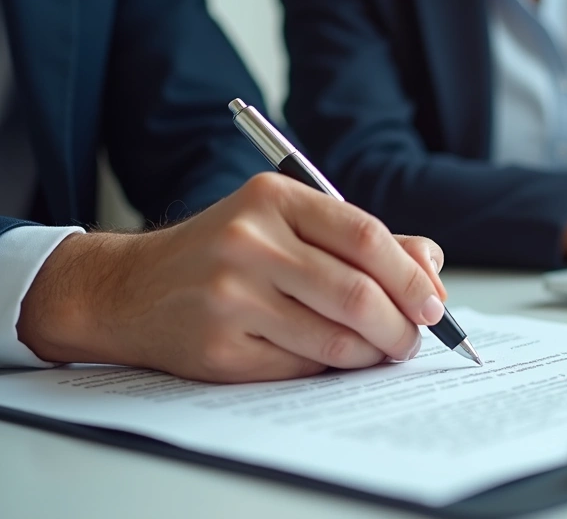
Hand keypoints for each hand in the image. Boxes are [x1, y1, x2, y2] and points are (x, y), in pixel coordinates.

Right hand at [18, 173, 448, 382]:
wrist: (130, 288)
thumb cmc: (225, 255)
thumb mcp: (287, 225)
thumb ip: (361, 241)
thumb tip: (431, 266)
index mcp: (273, 199)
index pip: (365, 237)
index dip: (411, 277)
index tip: (435, 304)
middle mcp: (249, 241)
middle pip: (357, 293)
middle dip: (401, 325)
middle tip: (413, 339)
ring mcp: (230, 295)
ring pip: (336, 338)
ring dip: (373, 353)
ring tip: (381, 351)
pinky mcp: (219, 346)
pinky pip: (302, 366)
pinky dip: (332, 368)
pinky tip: (333, 358)